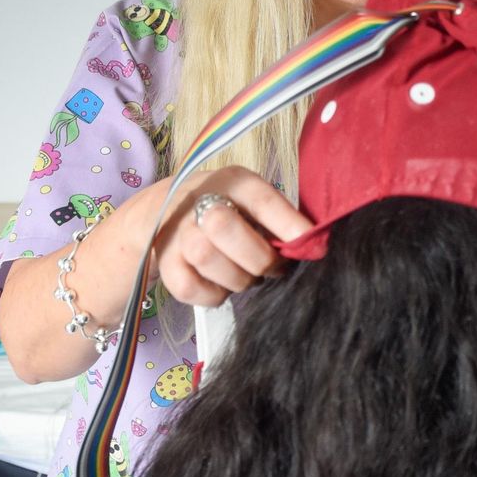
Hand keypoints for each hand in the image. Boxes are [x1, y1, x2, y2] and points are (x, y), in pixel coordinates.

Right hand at [138, 166, 311, 306]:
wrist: (167, 212)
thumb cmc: (231, 211)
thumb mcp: (255, 204)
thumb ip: (281, 222)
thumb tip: (313, 247)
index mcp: (234, 182)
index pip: (262, 200)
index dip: (289, 225)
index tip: (313, 247)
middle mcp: (200, 199)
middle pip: (223, 226)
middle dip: (258, 258)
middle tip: (274, 268)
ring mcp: (176, 230)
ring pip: (205, 257)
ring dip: (237, 278)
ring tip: (248, 276)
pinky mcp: (163, 261)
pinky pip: (188, 287)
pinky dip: (212, 294)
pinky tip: (222, 285)